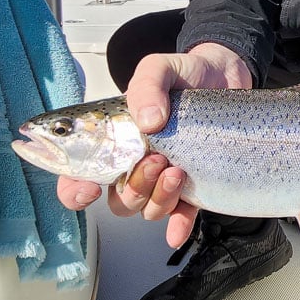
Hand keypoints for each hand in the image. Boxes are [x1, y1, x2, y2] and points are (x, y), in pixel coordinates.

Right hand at [55, 42, 251, 247]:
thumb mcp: (160, 68)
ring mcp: (162, 177)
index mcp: (113, 139)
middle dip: (133, 188)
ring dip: (158, 198)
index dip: (74, 189)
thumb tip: (149, 122)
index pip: (78, 174)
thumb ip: (147, 86)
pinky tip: (178, 231)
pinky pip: (180, 216)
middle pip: (118, 199)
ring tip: (178, 170)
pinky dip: (178, 226)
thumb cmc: (184, 73)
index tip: (90, 188)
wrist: (225, 75)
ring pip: (146, 210)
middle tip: (155, 159)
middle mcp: (133, 163)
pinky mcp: (192, 184)